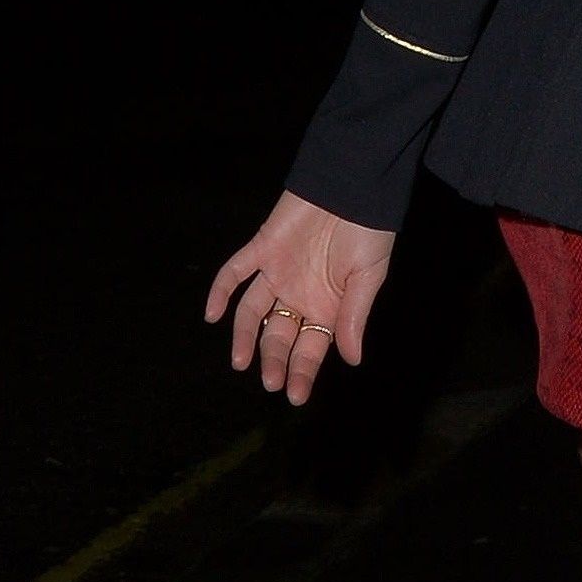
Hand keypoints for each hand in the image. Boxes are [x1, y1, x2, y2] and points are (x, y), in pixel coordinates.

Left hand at [205, 192, 394, 407]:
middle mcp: (299, 295)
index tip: (295, 396)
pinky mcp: (262, 248)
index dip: (303, 371)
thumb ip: (354, 318)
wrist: (352, 185)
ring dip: (245, 336)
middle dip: (275, 360)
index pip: (311, 348)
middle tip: (271, 382)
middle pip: (280, 335)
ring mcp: (277, 273)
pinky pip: (235, 272)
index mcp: (328, 307)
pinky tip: (213, 315)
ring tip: (240, 362)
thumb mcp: (368, 279)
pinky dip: (221, 291)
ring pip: (253, 312)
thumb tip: (351, 360)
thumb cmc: (368, 233)